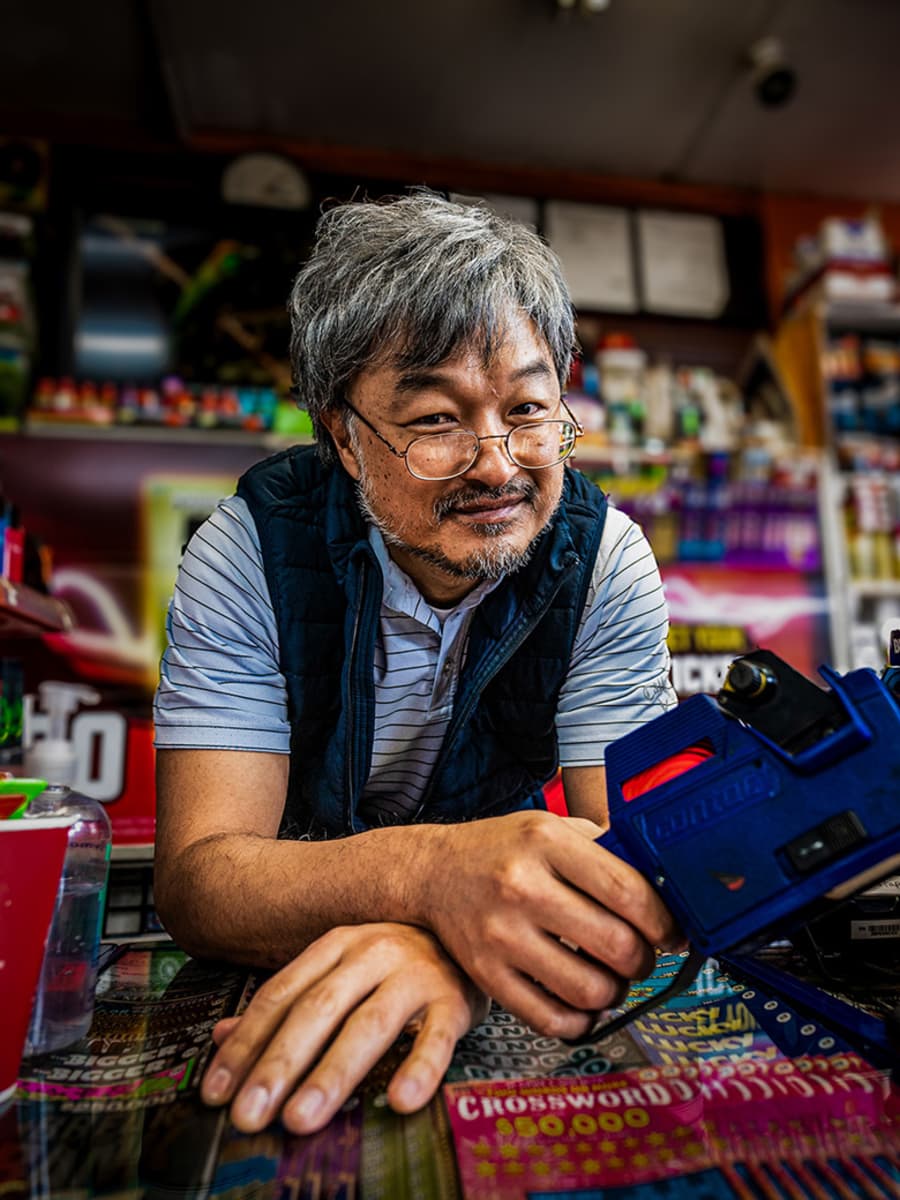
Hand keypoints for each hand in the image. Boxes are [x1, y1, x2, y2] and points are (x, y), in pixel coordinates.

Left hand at [200, 922, 487, 1133]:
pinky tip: (400, 1101)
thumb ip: (287, 1001)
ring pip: (368, 1025)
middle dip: (278, 1066)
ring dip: (332, 1074)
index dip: (245, 1046)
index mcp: (336, 946)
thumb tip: (220, 1036)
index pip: (280, 997)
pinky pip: (437, 1037)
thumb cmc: (398, 958)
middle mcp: (371, 953)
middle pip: (317, 1011)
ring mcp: (414, 974)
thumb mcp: (339, 967)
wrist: (470, 920)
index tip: (215, 1094)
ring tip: (301, 1120)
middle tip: (248, 1115)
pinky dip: (420, 1068)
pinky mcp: (454, 999)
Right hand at [418, 811, 681, 1041]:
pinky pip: (551, 1019)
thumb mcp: (553, 827)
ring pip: (590, 989)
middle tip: (640, 955)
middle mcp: (521, 886)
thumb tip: (673, 882)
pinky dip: (581, 1020)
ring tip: (611, 978)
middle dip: (643, 959)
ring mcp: (500, 935)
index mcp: (545, 841)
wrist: (433, 871)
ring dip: (615, 992)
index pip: (627, 891)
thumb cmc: (506, 849)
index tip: (672, 933)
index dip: (664, 921)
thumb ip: (608, 849)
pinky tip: (582, 1001)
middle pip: (615, 945)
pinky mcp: (486, 975)